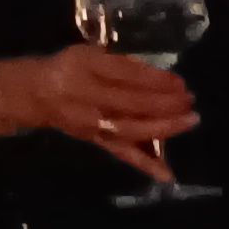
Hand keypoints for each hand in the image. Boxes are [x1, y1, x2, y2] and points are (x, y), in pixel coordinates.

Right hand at [3, 47, 196, 179]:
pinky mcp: (98, 141)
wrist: (39, 94)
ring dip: (163, 128)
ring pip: (131, 129)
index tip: (180, 83)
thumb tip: (161, 77)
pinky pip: (123, 153)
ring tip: (189, 121)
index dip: (156, 81)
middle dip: (165, 104)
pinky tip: (167, 175)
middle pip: (132, 104)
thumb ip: (122, 63)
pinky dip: (145, 164)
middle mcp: (89, 99)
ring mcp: (95, 124)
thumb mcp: (91, 53)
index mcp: (87, 70)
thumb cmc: (71, 68)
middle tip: (190, 101)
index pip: (127, 76)